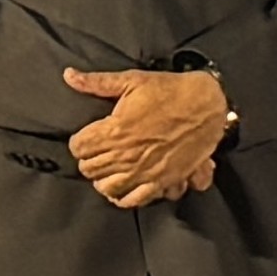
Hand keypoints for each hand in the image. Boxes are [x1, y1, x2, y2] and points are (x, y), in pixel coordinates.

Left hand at [61, 66, 230, 207]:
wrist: (207, 104)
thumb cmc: (170, 90)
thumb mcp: (132, 80)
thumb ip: (97, 82)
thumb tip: (69, 75)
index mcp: (115, 130)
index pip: (78, 147)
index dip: (79, 140)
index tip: (87, 136)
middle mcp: (126, 155)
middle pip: (89, 169)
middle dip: (90, 159)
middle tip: (99, 150)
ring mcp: (144, 171)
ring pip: (106, 187)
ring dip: (104, 179)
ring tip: (109, 168)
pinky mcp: (161, 180)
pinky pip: (133, 200)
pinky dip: (124, 197)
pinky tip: (123, 186)